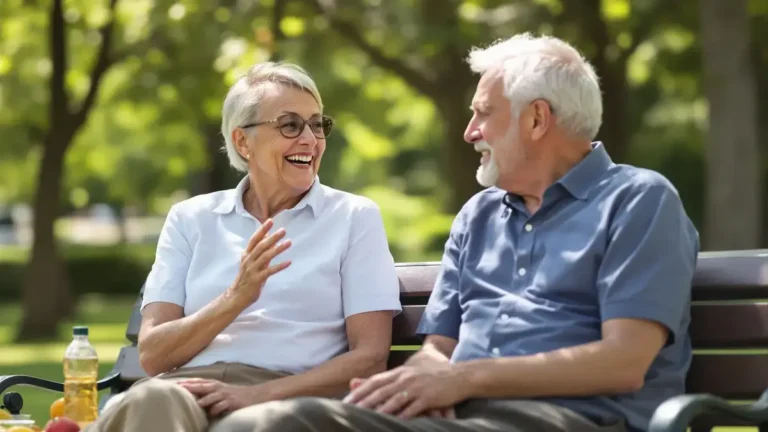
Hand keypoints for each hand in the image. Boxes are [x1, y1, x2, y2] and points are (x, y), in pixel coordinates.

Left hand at [177, 379, 271, 417]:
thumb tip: (192, 395)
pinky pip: (223, 406)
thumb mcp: (220, 390)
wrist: (254, 395)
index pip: (198, 381)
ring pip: (213, 395)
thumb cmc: (234, 395)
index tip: (174, 383)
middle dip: (191, 387)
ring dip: (205, 399)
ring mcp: (226, 394)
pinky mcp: (232, 402)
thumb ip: (207, 392)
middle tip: (179, 388)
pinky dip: (217, 409)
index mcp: (214, 384)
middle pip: (202, 386)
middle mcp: (218, 388)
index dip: (187, 382)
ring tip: (196, 403)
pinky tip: (212, 413)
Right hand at [229, 219, 291, 304]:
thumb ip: (261, 251)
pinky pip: (269, 271)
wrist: (237, 296)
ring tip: (289, 242)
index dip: (262, 230)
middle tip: (283, 230)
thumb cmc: (247, 278)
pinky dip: (280, 266)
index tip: (270, 221)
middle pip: (261, 246)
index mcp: (247, 255)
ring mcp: (252, 270)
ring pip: (265, 256)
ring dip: (278, 249)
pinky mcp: (257, 279)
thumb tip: (269, 236)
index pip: (254, 240)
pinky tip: (289, 262)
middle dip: (272, 237)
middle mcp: (248, 260)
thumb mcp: (253, 262)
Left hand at [343, 364, 467, 419]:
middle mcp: (406, 378)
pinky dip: (402, 417)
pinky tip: (393, 423)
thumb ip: (391, 377)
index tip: (346, 401)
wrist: (460, 375)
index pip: (375, 381)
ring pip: (393, 401)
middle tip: (348, 412)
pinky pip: (412, 409)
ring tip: (365, 419)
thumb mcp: (411, 370)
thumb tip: (378, 379)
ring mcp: (417, 387)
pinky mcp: (429, 397)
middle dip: (363, 402)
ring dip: (378, 410)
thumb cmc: (433, 373)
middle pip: (380, 391)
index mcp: (401, 372)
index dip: (360, 391)